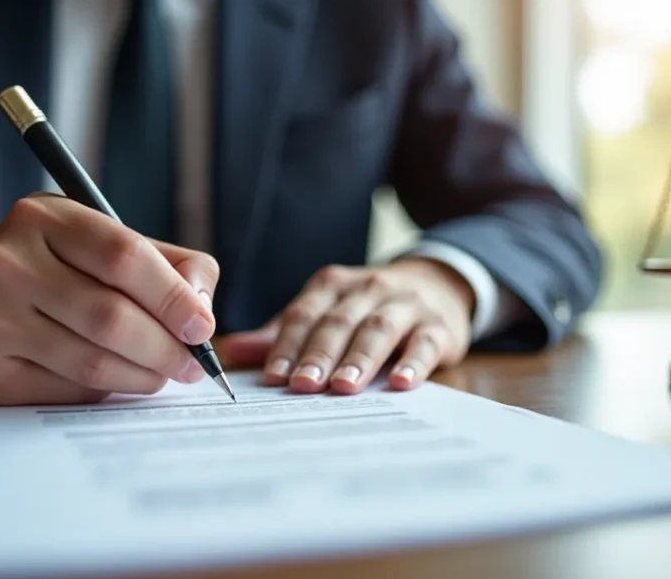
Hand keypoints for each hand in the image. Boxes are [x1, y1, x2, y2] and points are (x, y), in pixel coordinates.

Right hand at [0, 194, 219, 405]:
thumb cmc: (48, 269)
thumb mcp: (98, 241)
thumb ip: (166, 263)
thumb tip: (203, 308)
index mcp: (43, 218)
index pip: (124, 256)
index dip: (173, 296)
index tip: (203, 326)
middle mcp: (7, 263)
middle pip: (112, 317)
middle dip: (167, 348)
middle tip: (194, 365)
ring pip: (94, 361)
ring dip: (144, 375)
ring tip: (165, 374)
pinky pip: (68, 389)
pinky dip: (106, 389)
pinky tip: (117, 378)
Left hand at [219, 258, 473, 392]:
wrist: (439, 283)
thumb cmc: (369, 307)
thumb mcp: (327, 311)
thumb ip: (283, 333)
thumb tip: (231, 351)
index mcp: (333, 285)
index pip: (305, 314)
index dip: (287, 345)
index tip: (274, 378)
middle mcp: (369, 288)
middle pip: (339, 322)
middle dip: (319, 355)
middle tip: (303, 386)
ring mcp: (406, 304)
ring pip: (379, 329)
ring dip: (359, 358)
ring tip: (343, 386)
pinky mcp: (439, 326)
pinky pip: (425, 343)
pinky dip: (413, 363)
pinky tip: (400, 383)